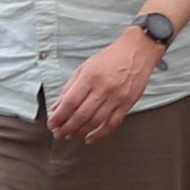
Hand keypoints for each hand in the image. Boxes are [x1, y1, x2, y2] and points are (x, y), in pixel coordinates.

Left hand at [44, 28, 163, 144]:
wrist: (137, 51)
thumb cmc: (110, 58)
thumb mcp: (85, 67)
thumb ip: (70, 87)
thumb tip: (57, 106)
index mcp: (90, 76)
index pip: (70, 102)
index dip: (59, 116)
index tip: (52, 124)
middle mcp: (103, 87)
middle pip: (81, 114)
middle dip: (67, 127)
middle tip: (59, 133)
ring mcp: (117, 97)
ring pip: (95, 121)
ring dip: (80, 132)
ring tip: (71, 136)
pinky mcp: (127, 103)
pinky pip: (112, 123)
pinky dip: (100, 134)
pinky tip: (90, 138)